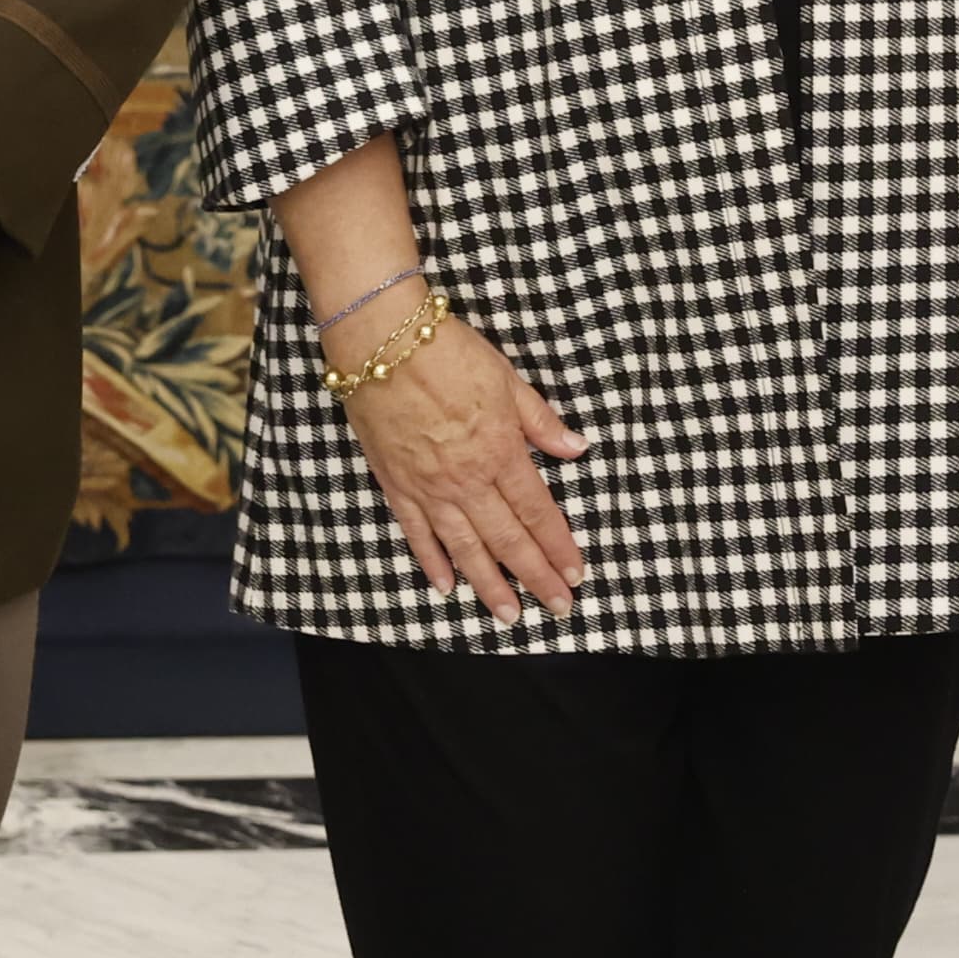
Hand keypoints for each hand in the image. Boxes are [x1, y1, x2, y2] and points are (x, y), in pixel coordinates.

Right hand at [342, 311, 589, 619]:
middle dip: (536, 577)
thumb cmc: (448, 352)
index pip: (537, 512)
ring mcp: (429, 487)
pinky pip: (418, 533)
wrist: (382, 342)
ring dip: (490, 585)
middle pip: (508, 540)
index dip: (558, 546)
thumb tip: (576, 448)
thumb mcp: (508, 379)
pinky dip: (432, 562)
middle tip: (558, 608)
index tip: (575, 574)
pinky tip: (446, 586)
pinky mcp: (397, 485)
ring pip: (466, 548)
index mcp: (500, 452)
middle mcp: (467, 480)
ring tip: (509, 615)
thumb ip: (541, 422)